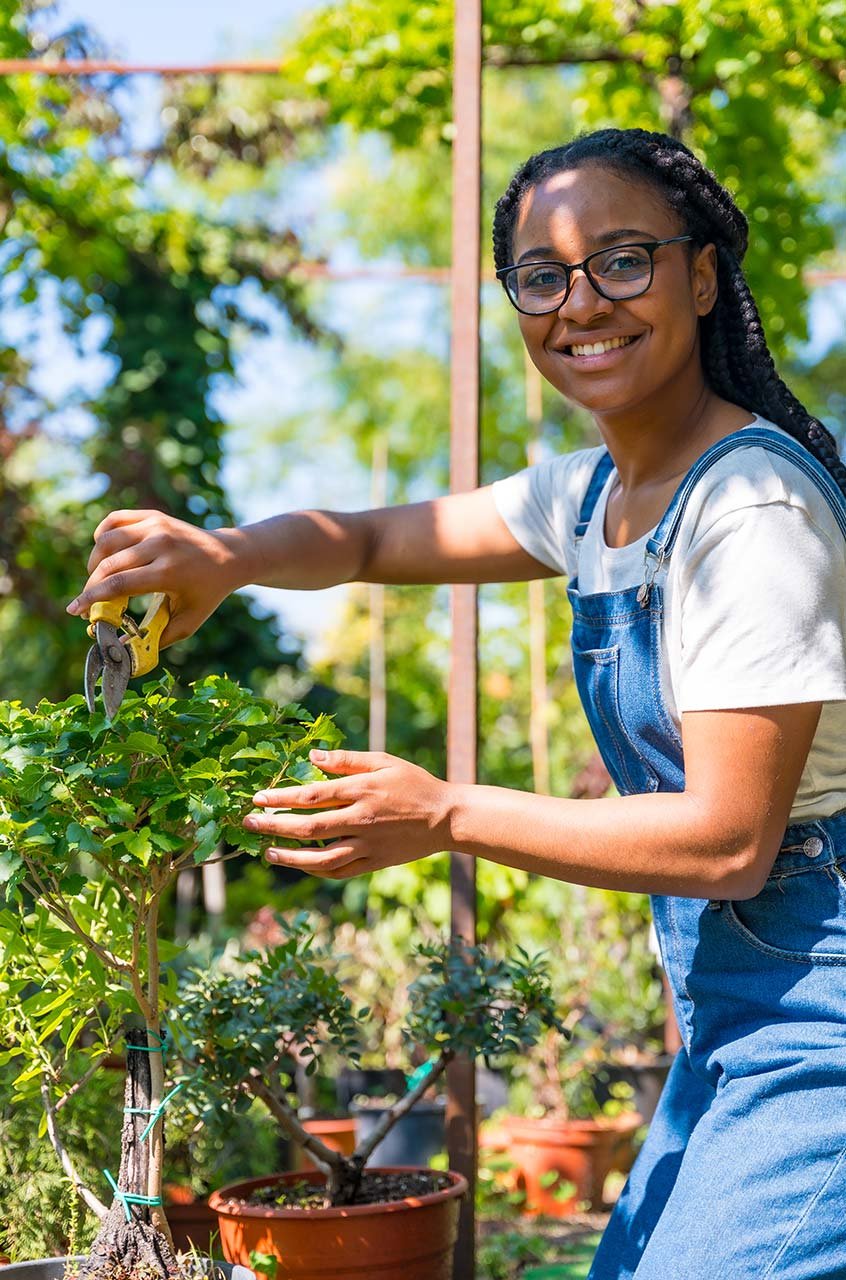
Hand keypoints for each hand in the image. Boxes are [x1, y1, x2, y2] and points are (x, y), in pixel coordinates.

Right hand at [66, 509, 243, 647]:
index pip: (119, 584)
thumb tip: (123, 652)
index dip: (92, 598)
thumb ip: (157, 639)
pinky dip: (103, 536)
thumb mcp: (189, 622)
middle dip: (91, 586)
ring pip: (106, 540)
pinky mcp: (153, 516)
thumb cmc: (207, 593)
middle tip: (87, 603)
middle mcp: (161, 545)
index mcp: (169, 572)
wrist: (230, 555)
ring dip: (95, 562)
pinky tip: (106, 553)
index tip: (75, 610)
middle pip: (108, 565)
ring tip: (99, 579)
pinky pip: (115, 521)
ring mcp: (156, 526)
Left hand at [242, 749, 454, 878]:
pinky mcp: (374, 862)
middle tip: (249, 823)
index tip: (258, 798)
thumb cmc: (414, 783)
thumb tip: (312, 756)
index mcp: (362, 790)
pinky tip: (299, 864)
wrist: (445, 817)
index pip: (312, 795)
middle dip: (274, 825)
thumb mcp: (384, 761)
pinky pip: (339, 870)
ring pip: (321, 856)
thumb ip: (346, 759)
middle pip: (309, 826)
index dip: (281, 797)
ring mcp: (367, 844)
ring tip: (267, 852)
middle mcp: (361, 819)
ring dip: (290, 856)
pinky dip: (316, 870)